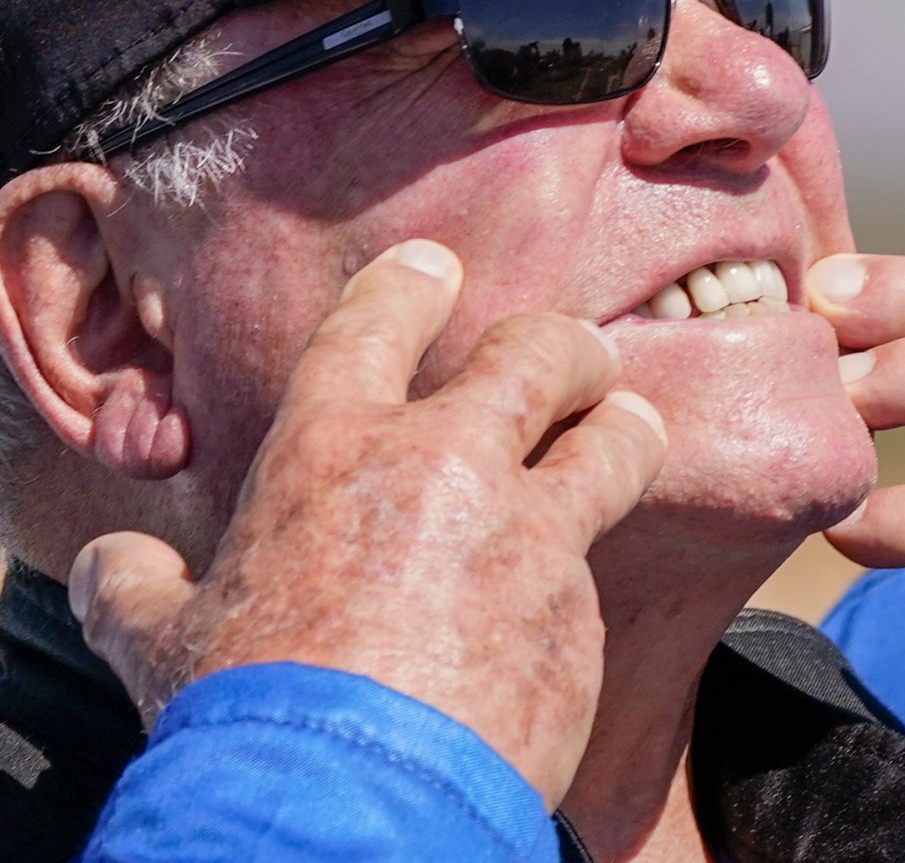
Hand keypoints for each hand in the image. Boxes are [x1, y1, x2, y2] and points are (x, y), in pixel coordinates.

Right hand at [66, 239, 668, 807]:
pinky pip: (599, 570)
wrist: (343, 807)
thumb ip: (140, 590)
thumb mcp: (161, 643)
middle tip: (577, 359)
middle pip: (539, 353)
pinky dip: (583, 580)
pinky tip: (565, 609)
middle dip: (566, 347)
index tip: (436, 270)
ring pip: (615, 438)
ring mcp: (526, 534)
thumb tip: (105, 571)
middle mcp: (442, 468)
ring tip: (626, 429)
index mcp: (329, 452)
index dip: (411, 286)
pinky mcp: (580, 609)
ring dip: (624, 428)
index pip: (377, 326)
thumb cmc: (244, 718)